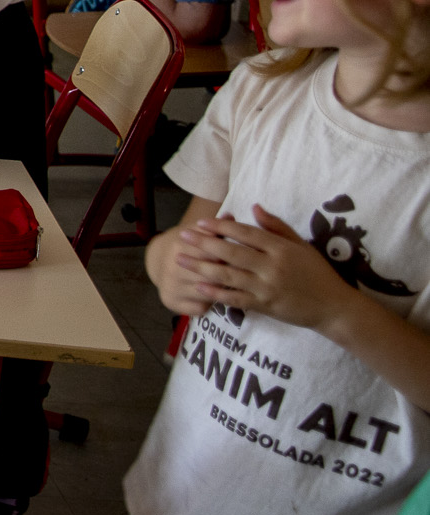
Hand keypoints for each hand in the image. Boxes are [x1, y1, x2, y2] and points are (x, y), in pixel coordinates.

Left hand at [173, 207, 359, 332]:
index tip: (201, 223)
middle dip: (204, 243)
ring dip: (202, 267)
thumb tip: (253, 207)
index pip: (246, 234)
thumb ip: (276, 226)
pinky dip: (216, 293)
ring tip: (180, 259)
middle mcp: (272, 267)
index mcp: (281, 249)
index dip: (222, 227)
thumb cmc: (317, 273)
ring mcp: (267, 287)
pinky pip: (236, 298)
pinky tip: (198, 286)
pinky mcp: (265, 306)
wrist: (334, 307)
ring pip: (228, 275)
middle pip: (231, 252)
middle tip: (183, 236)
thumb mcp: (301, 245)